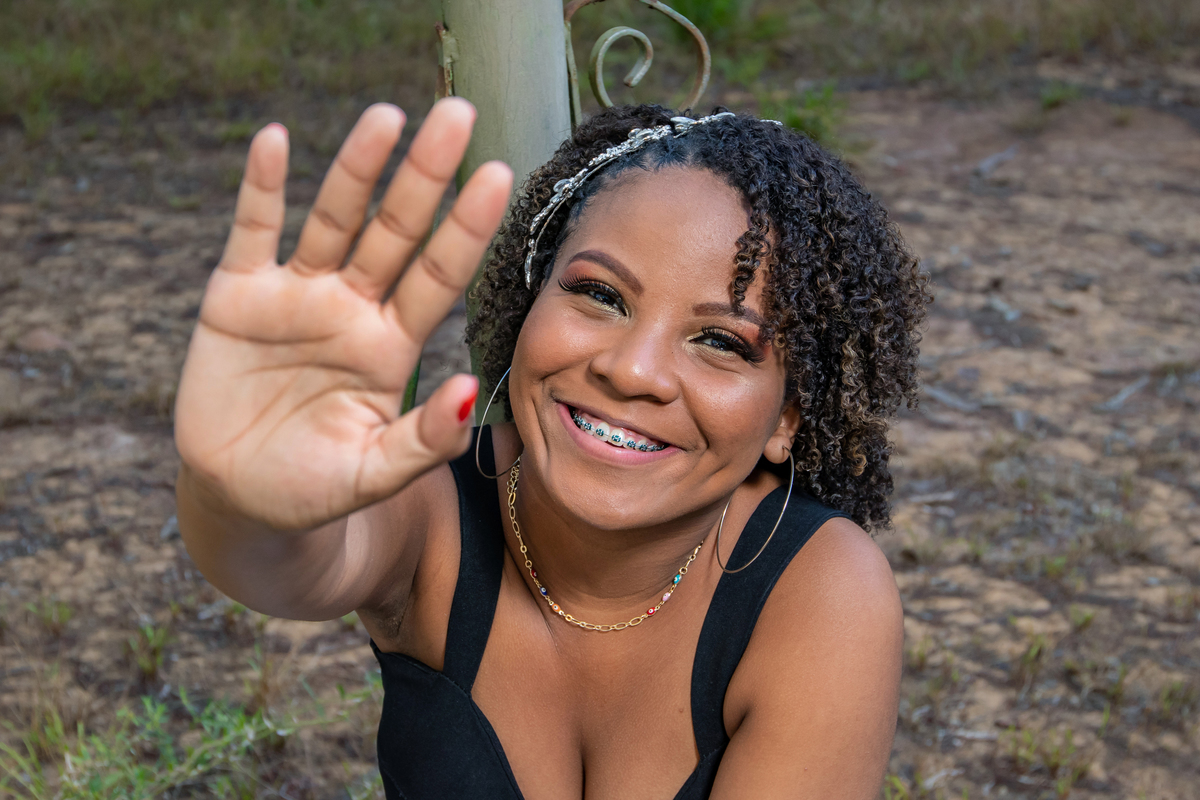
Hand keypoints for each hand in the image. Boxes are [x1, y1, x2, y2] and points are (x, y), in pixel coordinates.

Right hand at [175, 99, 512, 530]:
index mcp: (392, 345)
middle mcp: (353, 308)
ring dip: (356, 169)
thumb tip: (471, 396)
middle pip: (394, 231)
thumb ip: (422, 440)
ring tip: (386, 116)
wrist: (245, 500)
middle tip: (456, 115)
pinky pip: (252, 233)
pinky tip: (274, 141)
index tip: (498, 176)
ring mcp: (298, 297)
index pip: (437, 276)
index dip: (465, 229)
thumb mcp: (373, 472)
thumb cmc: (318, 488)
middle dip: (424, 176)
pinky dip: (262, 189)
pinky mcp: (238, 297)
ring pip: (333, 221)